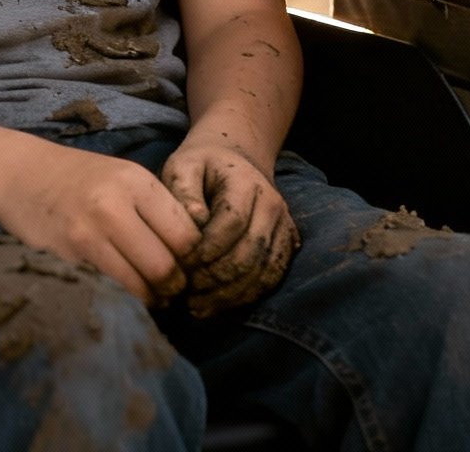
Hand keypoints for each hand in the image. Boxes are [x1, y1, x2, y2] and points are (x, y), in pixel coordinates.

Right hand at [0, 133, 199, 303]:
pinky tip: (120, 291)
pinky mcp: (66, 258)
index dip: (193, 260)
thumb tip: (195, 257)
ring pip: (140, 287)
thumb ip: (156, 210)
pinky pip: (108, 291)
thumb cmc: (79, 178)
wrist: (18, 173)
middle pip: (166, 267)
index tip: (188, 267)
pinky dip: (121, 299)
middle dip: (174, 286)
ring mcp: (87, 234)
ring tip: (148, 294)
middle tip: (171, 290)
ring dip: (150, 299)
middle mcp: (113, 206)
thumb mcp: (122, 177)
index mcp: (135, 181)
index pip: (187, 236)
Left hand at [161, 135, 296, 314]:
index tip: (183, 265)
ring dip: (229, 295)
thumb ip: (183, 191)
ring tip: (196, 306)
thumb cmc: (201, 167)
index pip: (233, 222)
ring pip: (263, 271)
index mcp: (247, 182)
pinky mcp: (287, 245)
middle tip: (186, 293)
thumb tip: (194, 222)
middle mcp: (273, 205)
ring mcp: (284, 227)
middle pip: (250, 251)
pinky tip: (216, 306)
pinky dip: (244, 297)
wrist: (234, 162)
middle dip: (217, 278)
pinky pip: (270, 279)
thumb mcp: (183, 166)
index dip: (209, 248)